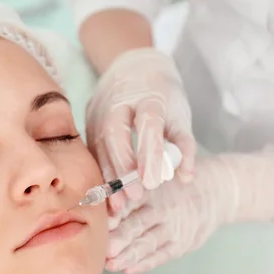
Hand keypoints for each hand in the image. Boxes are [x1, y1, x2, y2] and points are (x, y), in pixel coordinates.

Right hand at [85, 47, 195, 212]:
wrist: (134, 67)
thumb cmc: (162, 95)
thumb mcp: (179, 114)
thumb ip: (184, 144)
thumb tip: (185, 176)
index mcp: (149, 96)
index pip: (148, 124)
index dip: (149, 153)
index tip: (151, 182)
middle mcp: (119, 101)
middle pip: (115, 133)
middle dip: (123, 168)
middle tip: (135, 198)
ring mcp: (99, 110)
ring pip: (99, 144)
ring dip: (108, 176)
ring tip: (119, 207)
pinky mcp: (88, 120)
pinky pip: (91, 150)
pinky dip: (99, 173)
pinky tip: (106, 195)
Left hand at [105, 146, 273, 273]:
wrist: (217, 192)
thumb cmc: (174, 185)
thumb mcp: (158, 177)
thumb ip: (131, 186)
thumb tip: (96, 195)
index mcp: (153, 189)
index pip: (131, 200)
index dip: (115, 211)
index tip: (99, 221)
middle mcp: (163, 208)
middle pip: (138, 223)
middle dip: (120, 237)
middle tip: (104, 248)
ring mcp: (174, 228)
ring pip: (148, 243)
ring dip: (129, 255)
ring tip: (110, 264)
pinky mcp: (181, 243)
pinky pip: (161, 256)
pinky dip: (145, 263)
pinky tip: (128, 270)